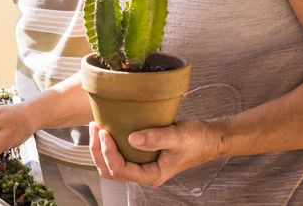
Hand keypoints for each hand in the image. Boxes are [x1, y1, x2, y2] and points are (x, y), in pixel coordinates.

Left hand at [89, 120, 221, 187]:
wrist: (207, 138)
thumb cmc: (196, 140)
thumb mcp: (177, 137)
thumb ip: (155, 138)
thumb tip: (132, 138)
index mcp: (151, 175)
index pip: (121, 170)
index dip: (108, 152)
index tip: (105, 133)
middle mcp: (144, 173)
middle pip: (111, 170)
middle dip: (98, 151)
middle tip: (95, 128)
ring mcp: (141, 165)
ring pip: (111, 164)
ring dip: (99, 149)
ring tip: (96, 127)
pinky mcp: (141, 155)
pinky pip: (119, 154)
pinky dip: (108, 145)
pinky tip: (107, 129)